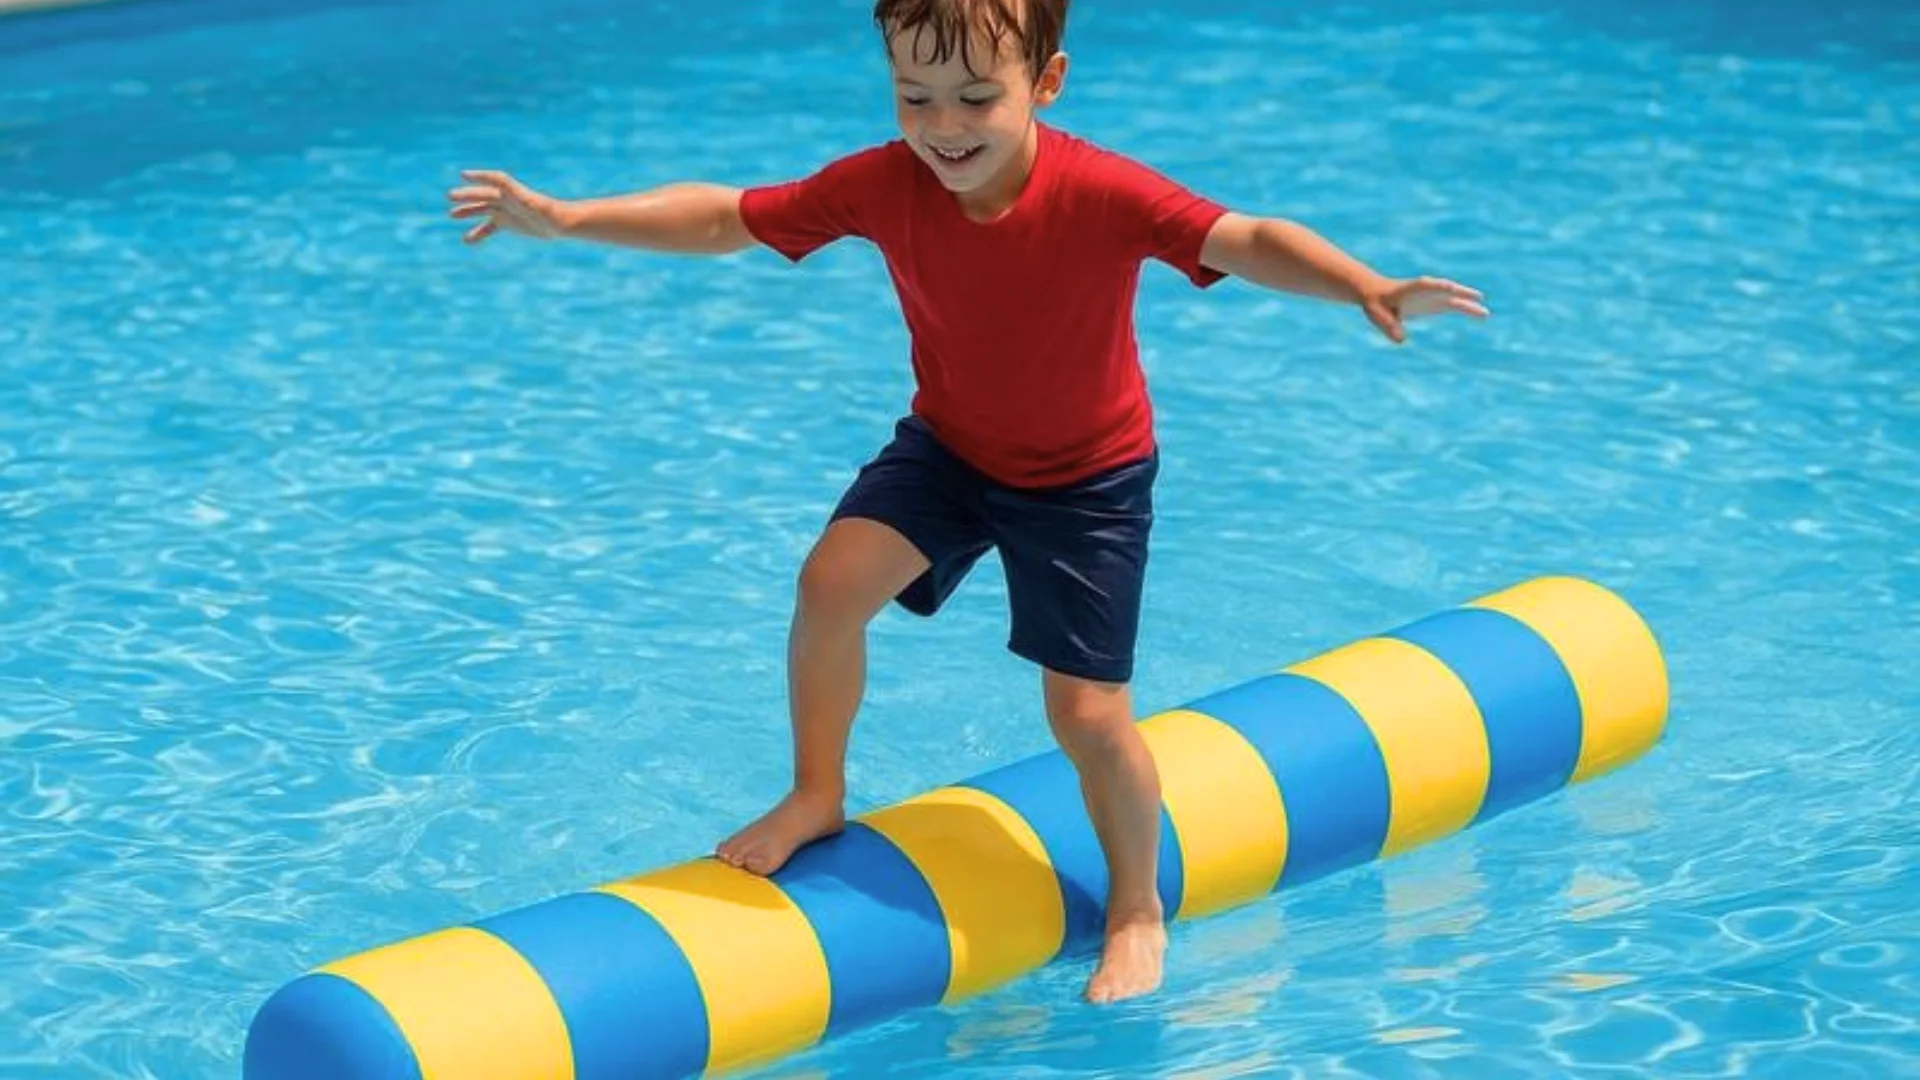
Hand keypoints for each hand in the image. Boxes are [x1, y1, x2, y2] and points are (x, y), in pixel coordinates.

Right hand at [446, 170, 568, 243]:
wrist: (558, 223)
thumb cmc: (546, 211)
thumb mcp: (530, 202)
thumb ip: (516, 194)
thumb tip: (504, 186)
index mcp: (511, 191)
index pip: (494, 179)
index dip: (480, 176)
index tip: (464, 175)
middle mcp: (506, 198)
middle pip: (484, 195)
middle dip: (467, 196)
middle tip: (450, 197)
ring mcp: (506, 211)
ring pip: (483, 210)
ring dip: (468, 212)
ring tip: (452, 215)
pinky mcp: (508, 223)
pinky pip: (489, 228)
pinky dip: (479, 233)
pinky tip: (467, 240)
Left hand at [1360, 276, 1488, 343]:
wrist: (1375, 293)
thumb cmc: (1374, 302)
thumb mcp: (1377, 314)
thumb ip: (1388, 326)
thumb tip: (1401, 340)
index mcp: (1412, 288)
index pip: (1428, 286)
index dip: (1439, 287)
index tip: (1452, 288)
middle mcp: (1425, 290)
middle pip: (1447, 291)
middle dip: (1461, 295)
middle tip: (1478, 299)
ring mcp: (1431, 296)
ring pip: (1453, 299)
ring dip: (1468, 305)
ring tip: (1485, 314)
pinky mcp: (1432, 303)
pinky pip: (1451, 305)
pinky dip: (1464, 309)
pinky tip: (1478, 314)